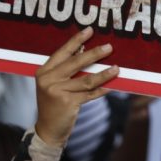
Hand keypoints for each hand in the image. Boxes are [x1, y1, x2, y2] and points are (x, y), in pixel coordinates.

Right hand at [34, 27, 118, 147]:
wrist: (48, 129)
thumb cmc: (54, 103)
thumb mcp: (54, 84)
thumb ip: (66, 69)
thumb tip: (86, 50)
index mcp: (44, 71)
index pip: (62, 52)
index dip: (76, 40)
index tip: (90, 31)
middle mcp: (48, 80)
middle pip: (76, 62)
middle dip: (94, 54)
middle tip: (109, 47)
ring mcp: (57, 91)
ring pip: (86, 79)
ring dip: (104, 73)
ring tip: (116, 68)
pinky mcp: (68, 103)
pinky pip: (90, 93)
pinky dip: (102, 89)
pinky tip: (113, 86)